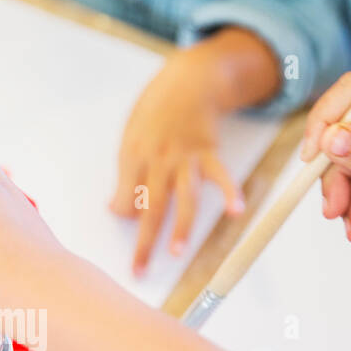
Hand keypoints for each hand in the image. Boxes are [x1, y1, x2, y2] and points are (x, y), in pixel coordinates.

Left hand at [110, 43, 246, 275]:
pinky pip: (221, 176)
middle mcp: (158, 159)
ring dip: (182, 226)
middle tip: (140, 269)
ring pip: (183, 198)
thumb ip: (125, 175)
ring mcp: (185, 157)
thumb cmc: (155, 113)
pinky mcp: (209, 153)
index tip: (126, 232)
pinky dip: (230, 192)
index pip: (125, 196)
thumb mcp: (130, 138)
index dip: (123, 216)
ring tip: (178, 252)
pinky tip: (236, 210)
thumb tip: (114, 208)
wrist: (187, 81)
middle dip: (145, 241)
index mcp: (133, 156)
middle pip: (150, 207)